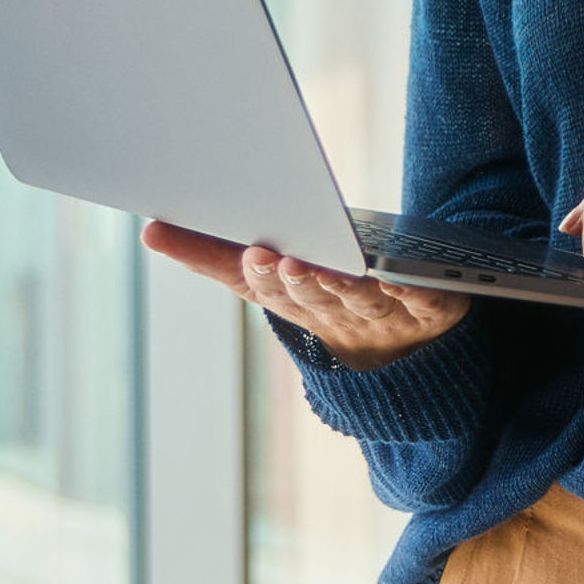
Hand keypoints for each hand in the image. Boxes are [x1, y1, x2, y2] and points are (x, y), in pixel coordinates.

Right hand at [140, 219, 467, 371]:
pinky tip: (400, 278)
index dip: (258, 274)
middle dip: (292, 279)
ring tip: (320, 266)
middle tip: (273, 258)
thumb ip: (216, 255)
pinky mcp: (433, 309)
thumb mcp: (277, 278)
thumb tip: (150, 231)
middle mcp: (338, 311)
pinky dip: (410, 290)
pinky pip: (422, 299)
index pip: (269, 288)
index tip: (252, 252)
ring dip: (338, 285)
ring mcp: (385, 313)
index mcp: (298, 301)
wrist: (411, 353)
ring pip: (358, 298)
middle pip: (311, 295)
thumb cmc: (332, 301)